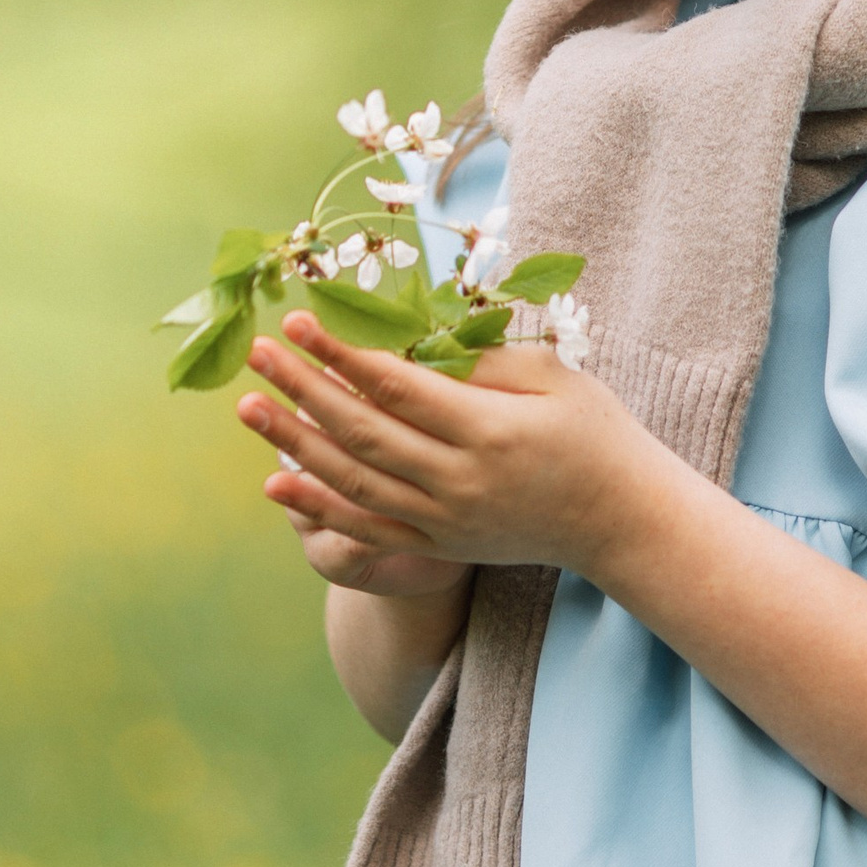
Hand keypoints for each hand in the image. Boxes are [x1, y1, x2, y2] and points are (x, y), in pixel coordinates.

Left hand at [236, 312, 676, 584]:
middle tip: (259, 349)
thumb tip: (413, 335)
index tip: (300, 320)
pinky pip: (365, 527)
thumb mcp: (553, 380)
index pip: (398, 386)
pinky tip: (274, 480)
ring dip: (294, 442)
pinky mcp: (438, 546)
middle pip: (363, 432)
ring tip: (249, 406)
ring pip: (352, 481)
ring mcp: (444, 521)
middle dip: (303, 388)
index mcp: (490, 432)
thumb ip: (482, 360)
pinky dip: (317, 504)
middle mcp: (459, 482)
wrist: (617, 521)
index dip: (343, 352)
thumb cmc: (593, 434)